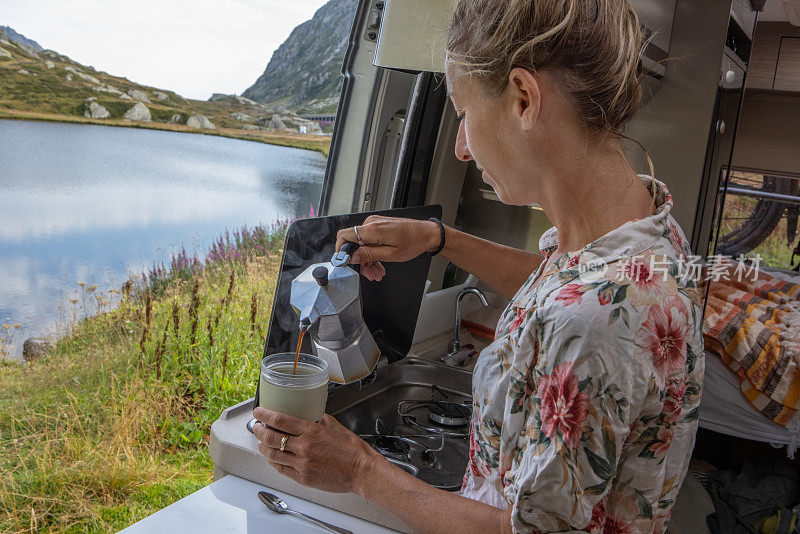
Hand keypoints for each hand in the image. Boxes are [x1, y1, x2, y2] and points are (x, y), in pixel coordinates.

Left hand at [252, 407, 378, 493]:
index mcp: (311, 431)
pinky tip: (272, 457)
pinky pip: (281, 469)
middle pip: (271, 438)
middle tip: (256, 426)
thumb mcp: (334, 426)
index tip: (258, 412)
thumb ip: (317, 420)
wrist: (361, 471)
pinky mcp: (303, 478)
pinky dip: (273, 461)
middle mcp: (304, 447)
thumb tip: (307, 415)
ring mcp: (302, 464)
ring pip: (273, 455)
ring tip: (261, 442)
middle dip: (259, 430)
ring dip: (263, 447)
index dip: (265, 415)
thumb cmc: (352, 450)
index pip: (280, 420)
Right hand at [335, 216, 440, 280]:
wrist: (426, 234)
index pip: (344, 235)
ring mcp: (375, 224)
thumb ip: (368, 255)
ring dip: (368, 260)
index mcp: (372, 229)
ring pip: (362, 245)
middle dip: (360, 261)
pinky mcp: (379, 226)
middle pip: (354, 244)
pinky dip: (373, 253)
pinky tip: (379, 264)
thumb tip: (352, 257)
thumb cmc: (413, 242)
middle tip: (369, 274)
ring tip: (377, 272)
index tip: (344, 262)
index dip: (341, 250)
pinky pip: (370, 241)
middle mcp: (371, 224)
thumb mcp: (390, 254)